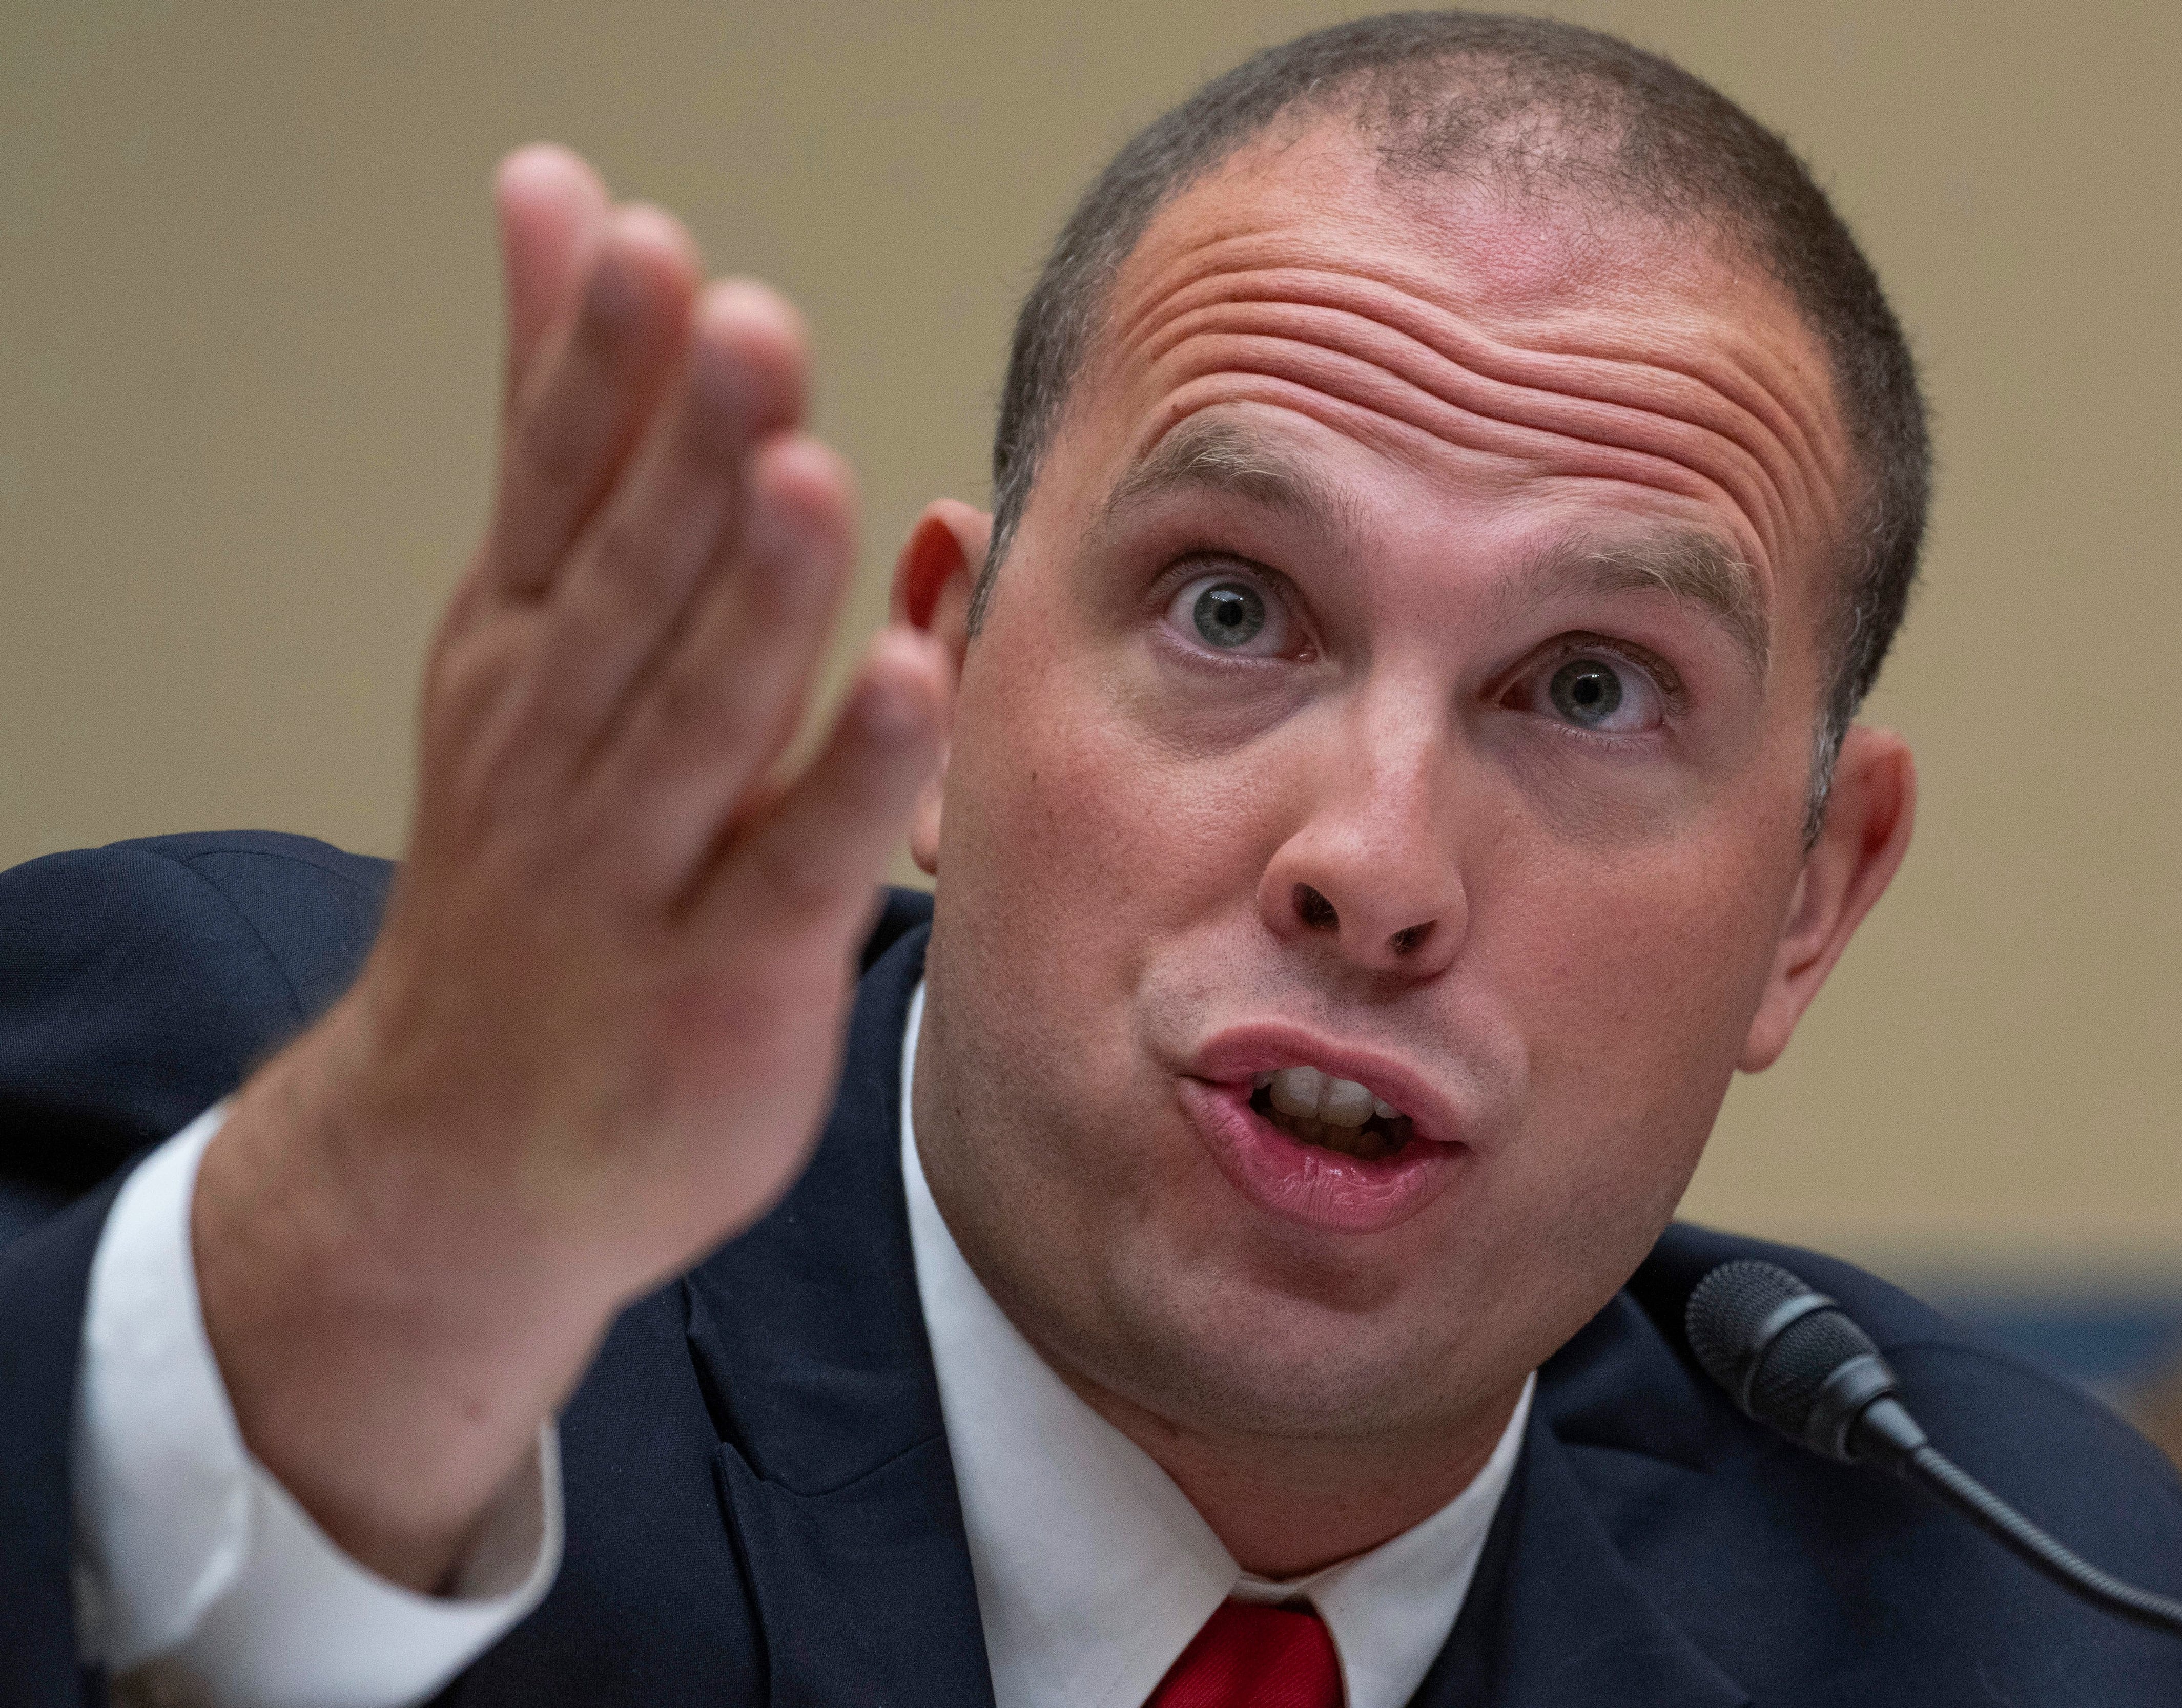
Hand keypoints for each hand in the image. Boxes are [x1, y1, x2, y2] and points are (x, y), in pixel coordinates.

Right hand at [190, 145, 950, 1589]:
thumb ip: (561, 421)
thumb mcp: (518, 633)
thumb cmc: (525, 862)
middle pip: (628, 586)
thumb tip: (557, 194)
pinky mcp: (722, 980)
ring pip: (701, 719)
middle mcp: (559, 752)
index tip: (649, 249)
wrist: (456, 1152)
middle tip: (744, 328)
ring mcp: (635, 875)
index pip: (556, 491)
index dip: (599, 373)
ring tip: (808, 478)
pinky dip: (848, 780)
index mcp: (518, 653)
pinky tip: (910, 684)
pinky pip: (795, 868)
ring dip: (757, 602)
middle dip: (688, 457)